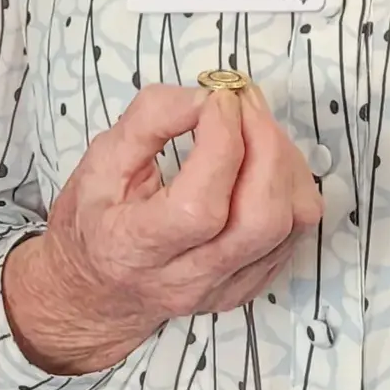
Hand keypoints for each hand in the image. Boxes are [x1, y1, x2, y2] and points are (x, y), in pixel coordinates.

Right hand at [4, 81, 320, 374]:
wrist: (97, 292)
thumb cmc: (94, 220)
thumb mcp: (100, 160)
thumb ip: (150, 120)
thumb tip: (208, 98)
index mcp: (136, 248)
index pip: (200, 205)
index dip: (221, 141)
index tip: (216, 99)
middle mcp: (187, 278)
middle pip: (261, 219)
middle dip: (266, 146)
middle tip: (243, 106)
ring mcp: (225, 287)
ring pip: (290, 225)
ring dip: (284, 162)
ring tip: (255, 129)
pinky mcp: (251, 285)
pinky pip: (296, 234)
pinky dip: (290, 186)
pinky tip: (262, 162)